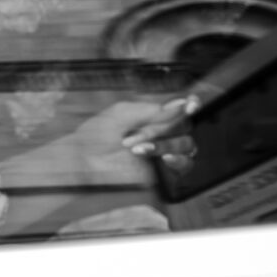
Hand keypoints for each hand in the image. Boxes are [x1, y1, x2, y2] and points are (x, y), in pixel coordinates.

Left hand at [77, 95, 199, 186]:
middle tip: (138, 133)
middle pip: (185, 127)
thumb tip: (181, 104)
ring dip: (165, 144)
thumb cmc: (97, 136)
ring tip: (139, 148)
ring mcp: (165, 152)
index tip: (191, 105)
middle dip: (163, 128)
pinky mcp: (165, 172)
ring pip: (186, 145)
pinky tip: (164, 158)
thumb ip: (152, 110)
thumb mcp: (121, 115)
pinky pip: (185, 165)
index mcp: (152, 115)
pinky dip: (178, 160)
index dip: (192, 106)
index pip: (182, 108)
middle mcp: (162, 132)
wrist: (84, 160)